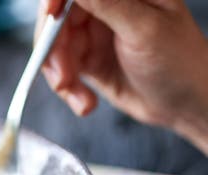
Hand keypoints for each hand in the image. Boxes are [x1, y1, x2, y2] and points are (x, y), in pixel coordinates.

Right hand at [38, 0, 207, 153]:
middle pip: (57, 19)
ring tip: (78, 97)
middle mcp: (106, 7)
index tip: (50, 18)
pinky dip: (67, 89)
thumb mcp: (143, 28)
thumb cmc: (179, 62)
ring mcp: (95, 33)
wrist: (185, 104)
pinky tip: (85, 102)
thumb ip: (107, 2)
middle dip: (54, 50)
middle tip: (62, 77)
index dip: (55, 1)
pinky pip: (61, 69)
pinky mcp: (88, 59)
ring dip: (60, 76)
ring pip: (54, 47)